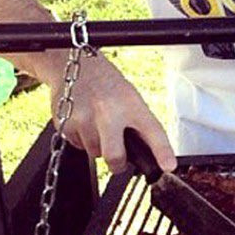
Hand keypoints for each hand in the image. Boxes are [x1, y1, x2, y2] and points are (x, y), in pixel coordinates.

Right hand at [52, 54, 175, 174]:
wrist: (78, 68)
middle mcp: (109, 112)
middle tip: (120, 161)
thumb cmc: (109, 85)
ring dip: (98, 147)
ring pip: (94, 153)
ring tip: (98, 125)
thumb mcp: (131, 99)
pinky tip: (85, 122)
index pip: (153, 131)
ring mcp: (86, 118)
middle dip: (118, 165)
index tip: (168, 166)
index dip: (162, 152)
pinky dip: (83, 140)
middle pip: (115, 156)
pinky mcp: (66, 124)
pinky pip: (78, 146)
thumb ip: (138, 123)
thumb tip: (148, 153)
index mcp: (132, 104)